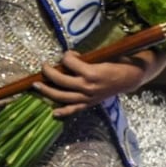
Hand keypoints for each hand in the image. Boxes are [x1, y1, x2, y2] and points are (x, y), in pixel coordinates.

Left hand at [36, 50, 151, 117]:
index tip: (68, 54)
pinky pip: (74, 109)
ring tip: (36, 85)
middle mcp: (87, 87)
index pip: (69, 62)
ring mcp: (87, 97)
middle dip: (49, 72)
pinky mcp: (89, 103)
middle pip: (61, 80)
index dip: (66, 56)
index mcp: (91, 73)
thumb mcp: (101, 57)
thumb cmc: (116, 64)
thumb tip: (70, 58)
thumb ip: (85, 59)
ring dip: (47, 91)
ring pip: (62, 96)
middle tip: (43, 66)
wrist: (129, 78)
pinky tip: (53, 112)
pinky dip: (63, 112)